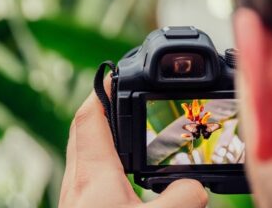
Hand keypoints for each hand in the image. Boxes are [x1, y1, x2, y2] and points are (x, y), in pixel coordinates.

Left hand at [59, 78, 207, 207]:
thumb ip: (181, 199)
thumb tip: (197, 186)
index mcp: (93, 175)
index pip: (90, 117)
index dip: (101, 92)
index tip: (114, 76)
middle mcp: (78, 178)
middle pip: (83, 127)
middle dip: (100, 106)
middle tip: (118, 97)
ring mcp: (75, 191)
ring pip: (82, 147)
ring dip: (100, 131)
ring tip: (122, 126)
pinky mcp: (79, 203)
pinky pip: (86, 167)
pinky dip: (101, 155)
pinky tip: (118, 166)